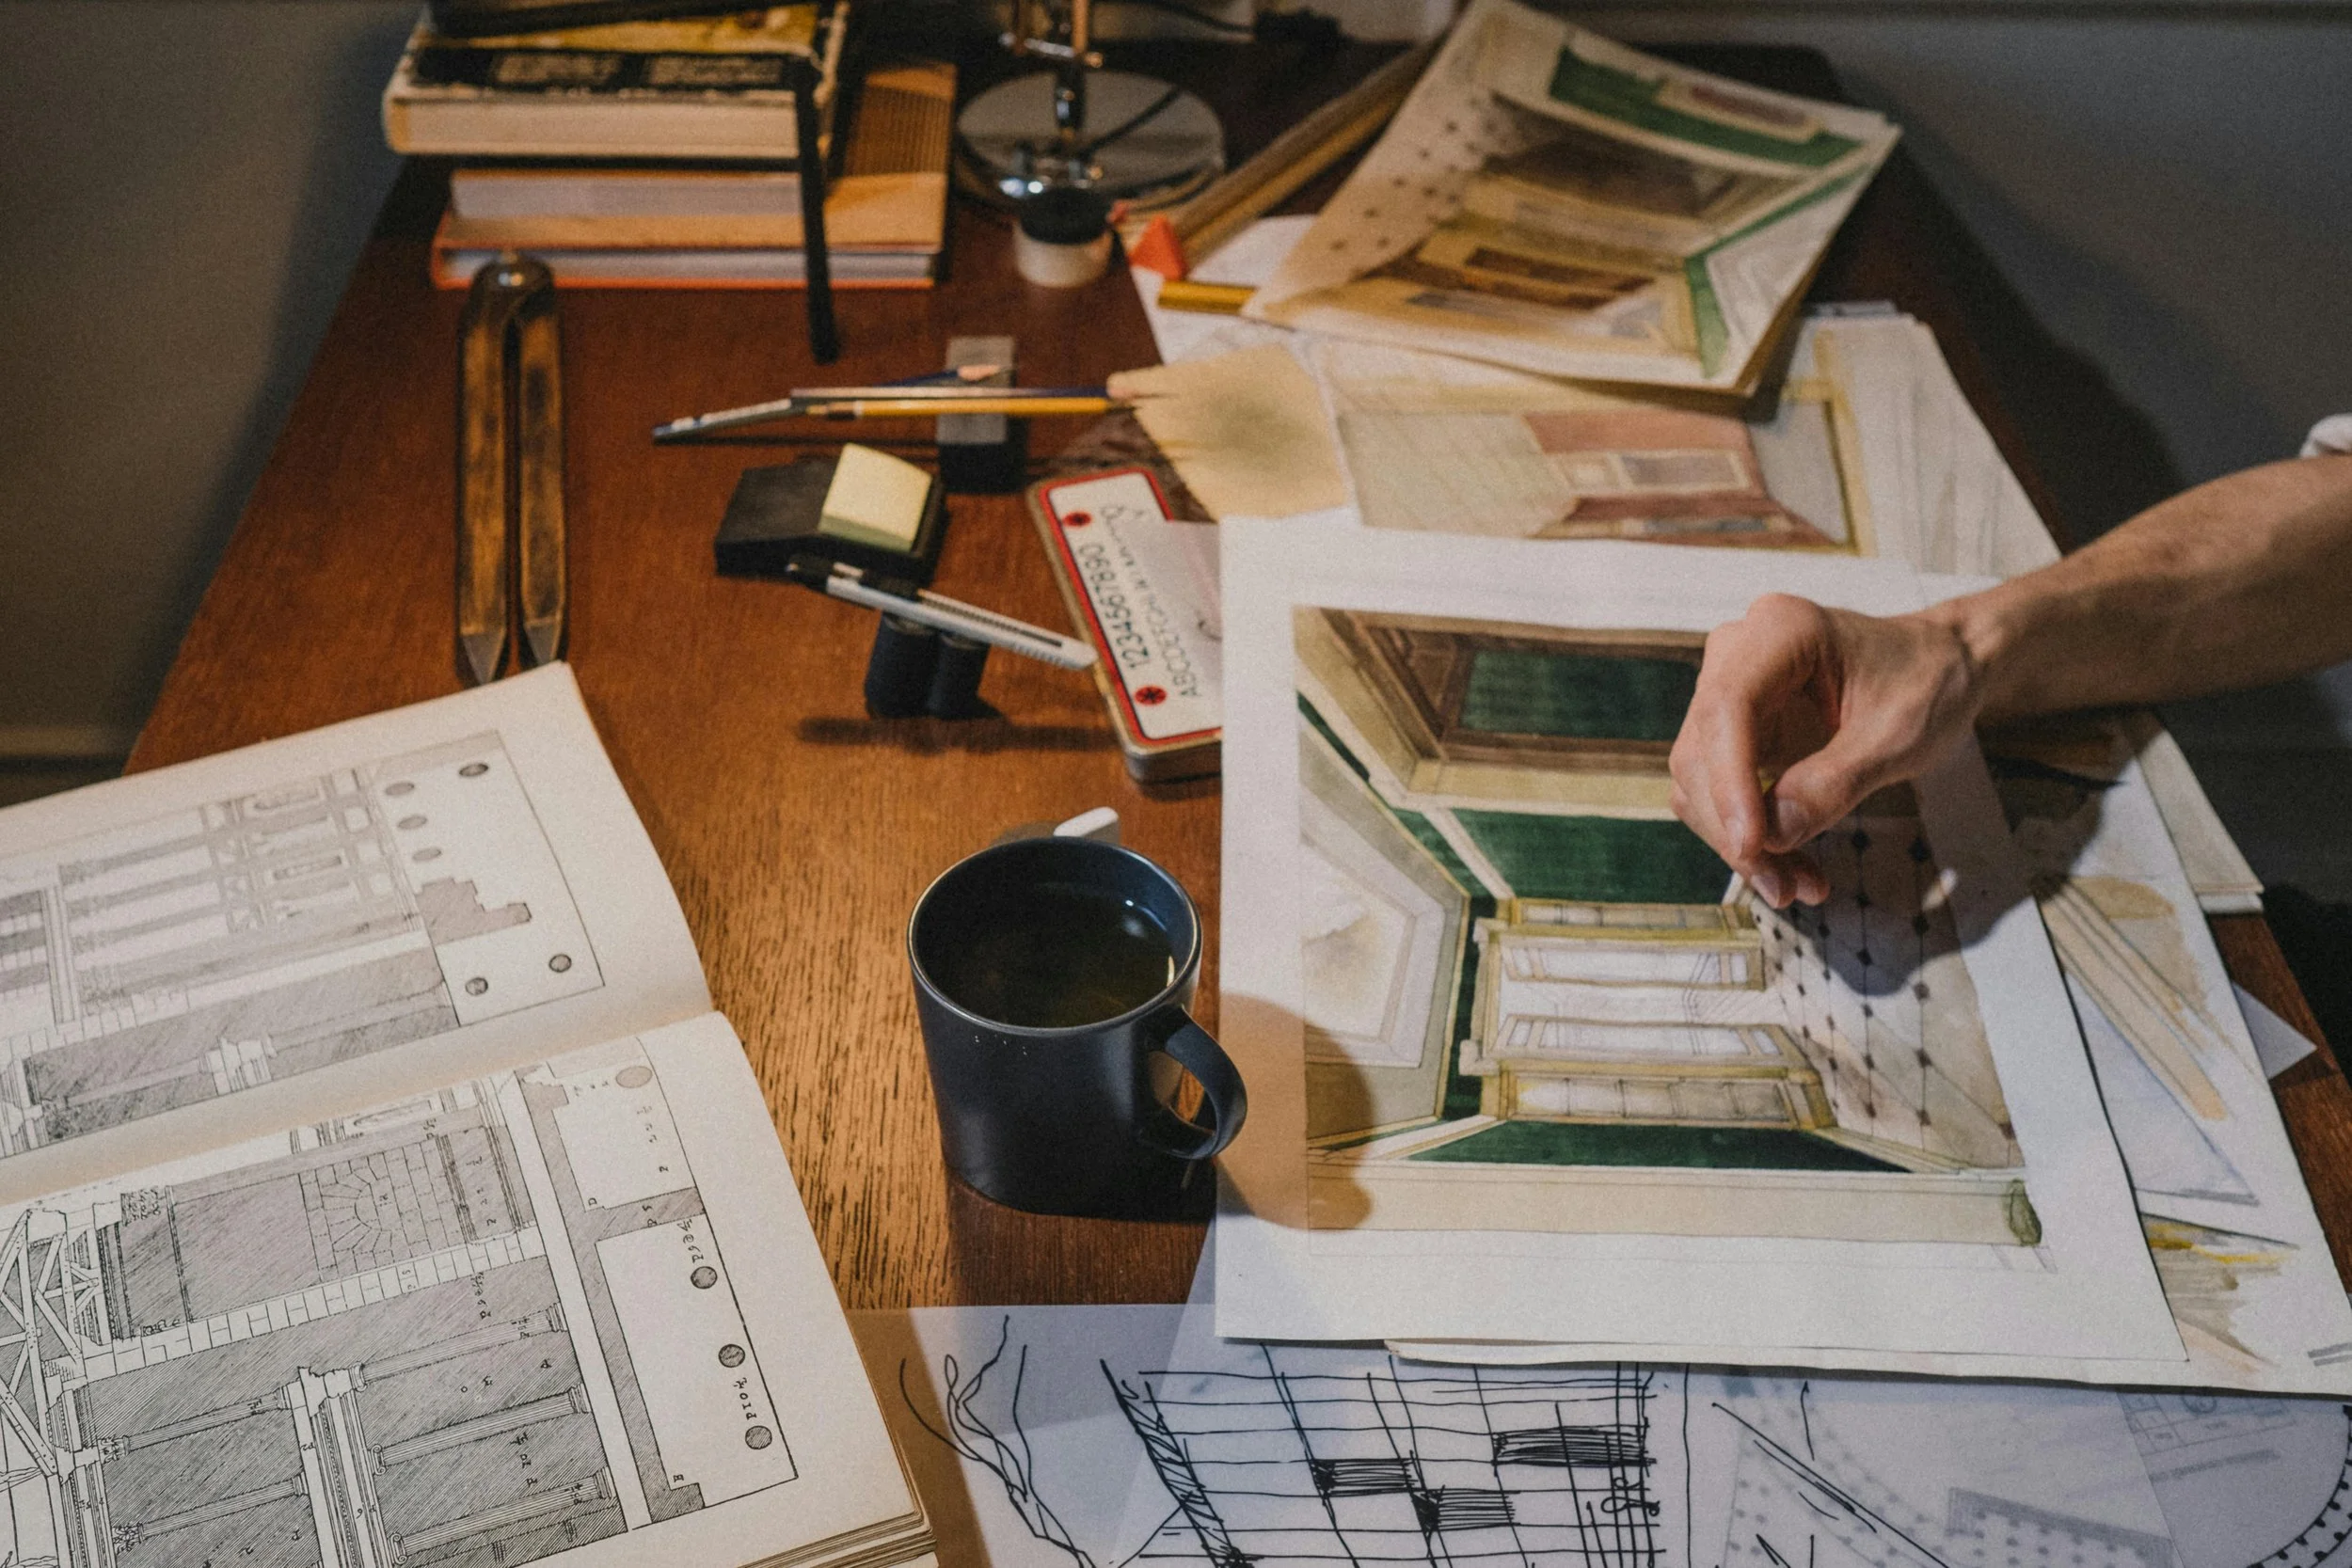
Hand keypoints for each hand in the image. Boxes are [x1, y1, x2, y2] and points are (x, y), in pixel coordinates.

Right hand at [1668, 594, 1983, 906]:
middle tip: (1783, 887)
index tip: (1752, 844)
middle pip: (1702, 751)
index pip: (1727, 706)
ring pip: (1700, 779)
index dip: (1729, 780)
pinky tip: (1788, 865)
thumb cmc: (1928, 682)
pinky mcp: (1735, 731)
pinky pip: (1720, 790)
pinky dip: (1748, 834)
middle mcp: (1739, 654)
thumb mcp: (1897, 736)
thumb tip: (1770, 835)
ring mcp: (1730, 691)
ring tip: (1795, 884)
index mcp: (1782, 631)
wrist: (1941, 668)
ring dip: (1738, 840)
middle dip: (1735, 827)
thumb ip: (1835, 782)